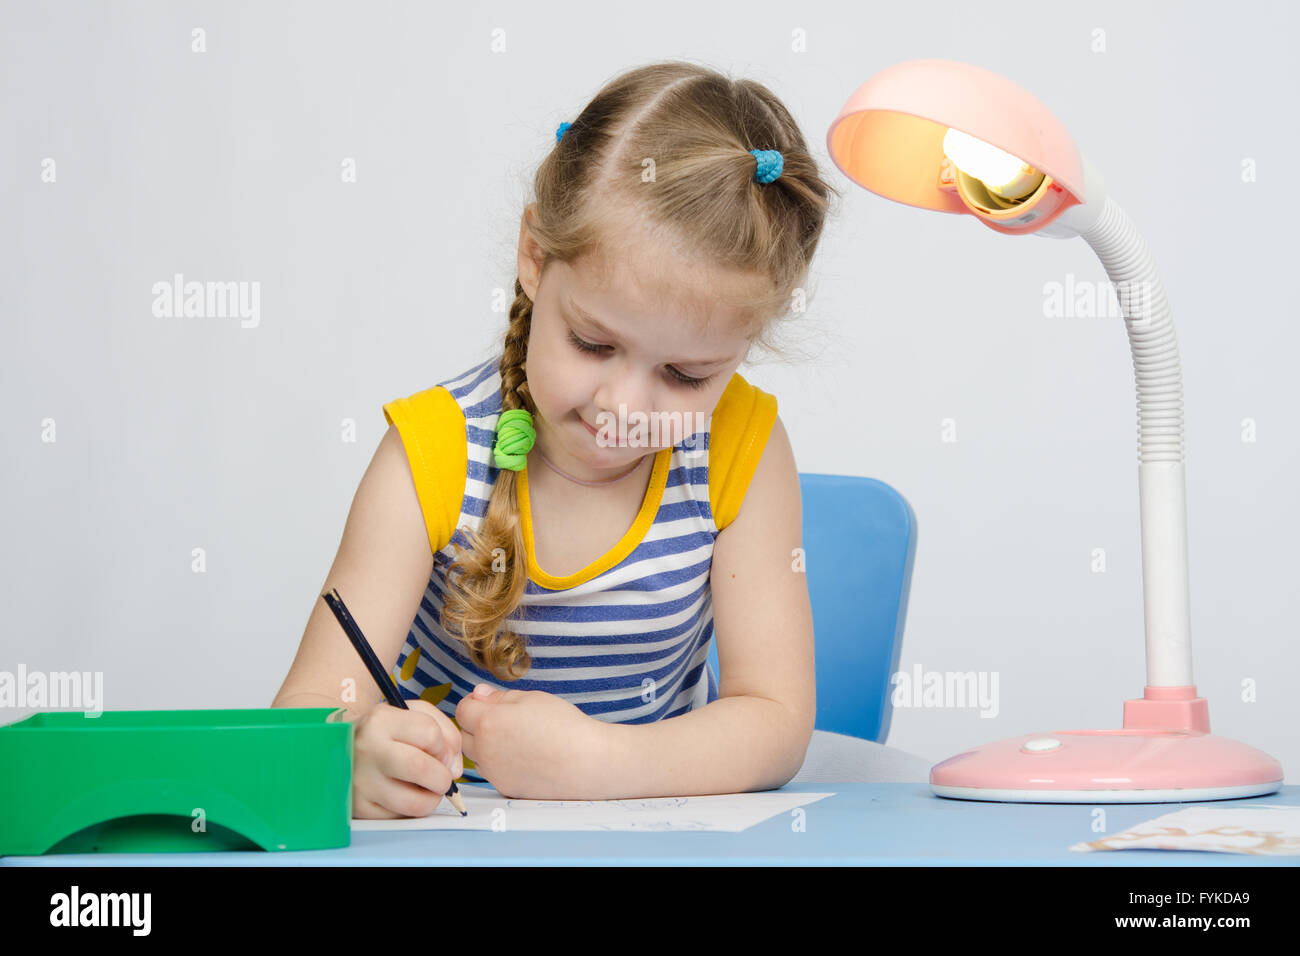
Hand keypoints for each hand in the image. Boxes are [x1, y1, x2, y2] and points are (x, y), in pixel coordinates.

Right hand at [351, 699, 462, 818]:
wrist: (338, 748)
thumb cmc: (384, 732)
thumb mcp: (411, 714)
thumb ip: (444, 731)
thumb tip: (454, 768)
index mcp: (381, 720)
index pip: (431, 734)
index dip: (443, 746)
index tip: (437, 750)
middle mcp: (367, 750)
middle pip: (423, 769)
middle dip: (443, 778)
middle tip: (440, 777)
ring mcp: (361, 782)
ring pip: (415, 803)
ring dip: (431, 798)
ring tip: (425, 788)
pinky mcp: (359, 808)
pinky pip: (401, 817)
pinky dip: (410, 809)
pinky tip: (404, 794)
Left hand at [455, 684, 605, 798]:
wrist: (588, 761)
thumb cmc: (564, 725)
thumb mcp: (532, 698)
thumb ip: (499, 696)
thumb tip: (478, 694)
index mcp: (489, 723)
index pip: (462, 710)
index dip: (474, 702)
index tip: (489, 702)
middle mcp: (485, 751)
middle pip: (464, 735)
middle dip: (477, 725)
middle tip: (504, 720)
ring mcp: (494, 773)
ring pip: (476, 756)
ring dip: (485, 746)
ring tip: (515, 739)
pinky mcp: (505, 787)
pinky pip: (491, 772)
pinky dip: (498, 763)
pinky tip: (523, 757)